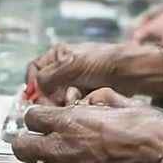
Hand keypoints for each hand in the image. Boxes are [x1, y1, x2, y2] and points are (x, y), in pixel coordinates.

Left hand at [11, 90, 162, 162]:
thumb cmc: (149, 130)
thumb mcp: (124, 103)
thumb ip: (99, 99)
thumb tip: (88, 101)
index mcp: (70, 120)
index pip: (31, 118)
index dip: (37, 120)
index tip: (44, 124)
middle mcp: (60, 147)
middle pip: (21, 147)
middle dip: (27, 144)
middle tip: (40, 145)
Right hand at [25, 42, 162, 105]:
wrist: (129, 72)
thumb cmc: (100, 62)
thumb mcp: (71, 66)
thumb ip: (49, 77)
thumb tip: (35, 90)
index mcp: (57, 55)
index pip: (34, 70)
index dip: (32, 84)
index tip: (36, 98)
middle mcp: (62, 68)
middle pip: (44, 88)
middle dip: (48, 97)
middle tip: (54, 104)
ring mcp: (73, 82)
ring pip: (56, 98)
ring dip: (60, 103)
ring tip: (70, 103)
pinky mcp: (83, 93)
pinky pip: (69, 104)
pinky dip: (72, 106)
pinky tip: (79, 106)